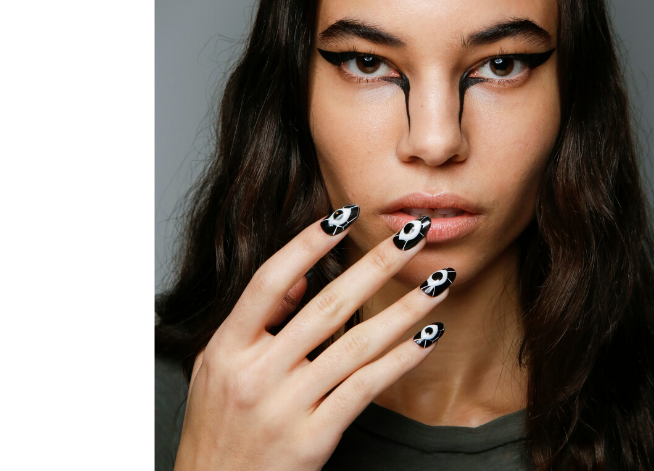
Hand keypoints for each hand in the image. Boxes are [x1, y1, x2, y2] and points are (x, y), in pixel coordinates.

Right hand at [173, 207, 449, 470]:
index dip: (308, 244)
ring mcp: (285, 407)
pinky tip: (427, 338)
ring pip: (356, 345)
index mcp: (227, 348)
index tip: (345, 214)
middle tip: (412, 233)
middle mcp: (255, 374)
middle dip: (376, 264)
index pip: (269, 281)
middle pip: (326, 306)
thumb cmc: (219, 429)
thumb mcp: (216, 368)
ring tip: (438, 282)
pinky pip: (366, 389)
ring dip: (405, 309)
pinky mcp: (313, 439)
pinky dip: (400, 360)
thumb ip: (256, 320)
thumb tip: (299, 276)